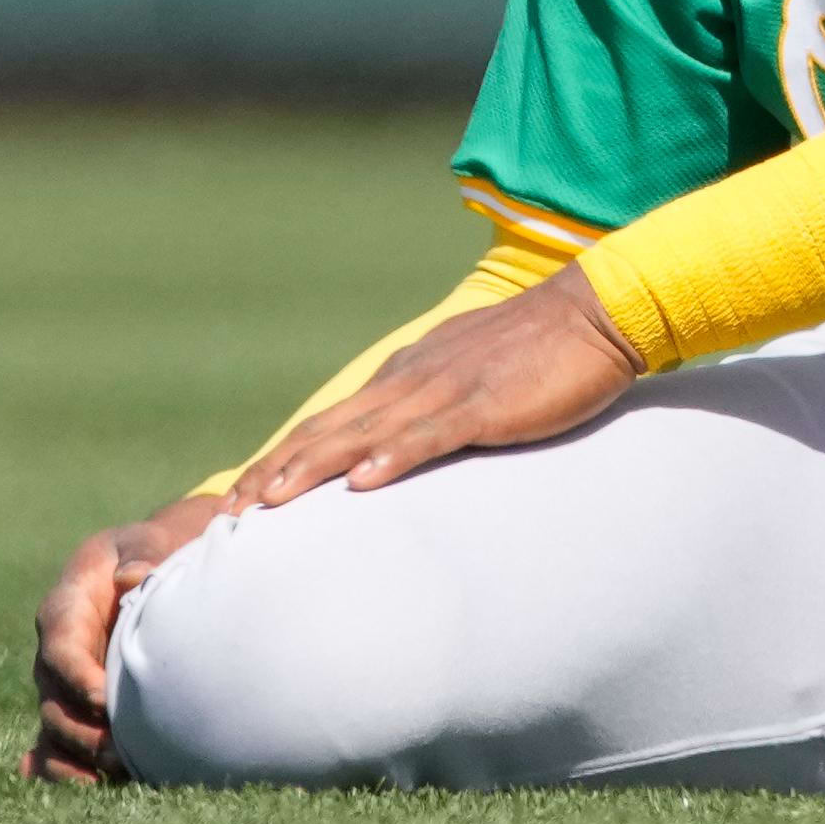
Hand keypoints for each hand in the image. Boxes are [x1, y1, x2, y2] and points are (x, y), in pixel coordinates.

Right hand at [23, 493, 220, 784]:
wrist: (145, 566)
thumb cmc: (146, 552)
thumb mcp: (145, 542)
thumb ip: (142, 554)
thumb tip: (134, 575)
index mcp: (64, 610)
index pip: (60, 648)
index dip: (77, 677)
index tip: (105, 700)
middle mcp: (55, 653)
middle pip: (55, 699)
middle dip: (84, 729)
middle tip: (122, 751)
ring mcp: (61, 684)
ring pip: (55, 728)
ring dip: (80, 756)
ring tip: (118, 774)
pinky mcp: (74, 707)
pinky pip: (57, 745)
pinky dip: (64, 770)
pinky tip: (85, 789)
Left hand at [226, 269, 642, 512]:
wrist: (596, 310)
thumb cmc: (541, 349)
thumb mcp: (470, 374)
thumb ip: (433, 405)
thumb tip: (400, 446)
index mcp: (406, 376)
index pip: (329, 423)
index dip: (282, 459)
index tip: (242, 497)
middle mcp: (412, 381)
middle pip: (328, 431)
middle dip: (274, 472)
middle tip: (228, 513)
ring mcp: (446, 391)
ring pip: (364, 435)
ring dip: (312, 469)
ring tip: (269, 503)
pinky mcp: (486, 406)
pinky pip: (431, 435)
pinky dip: (392, 457)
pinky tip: (363, 481)